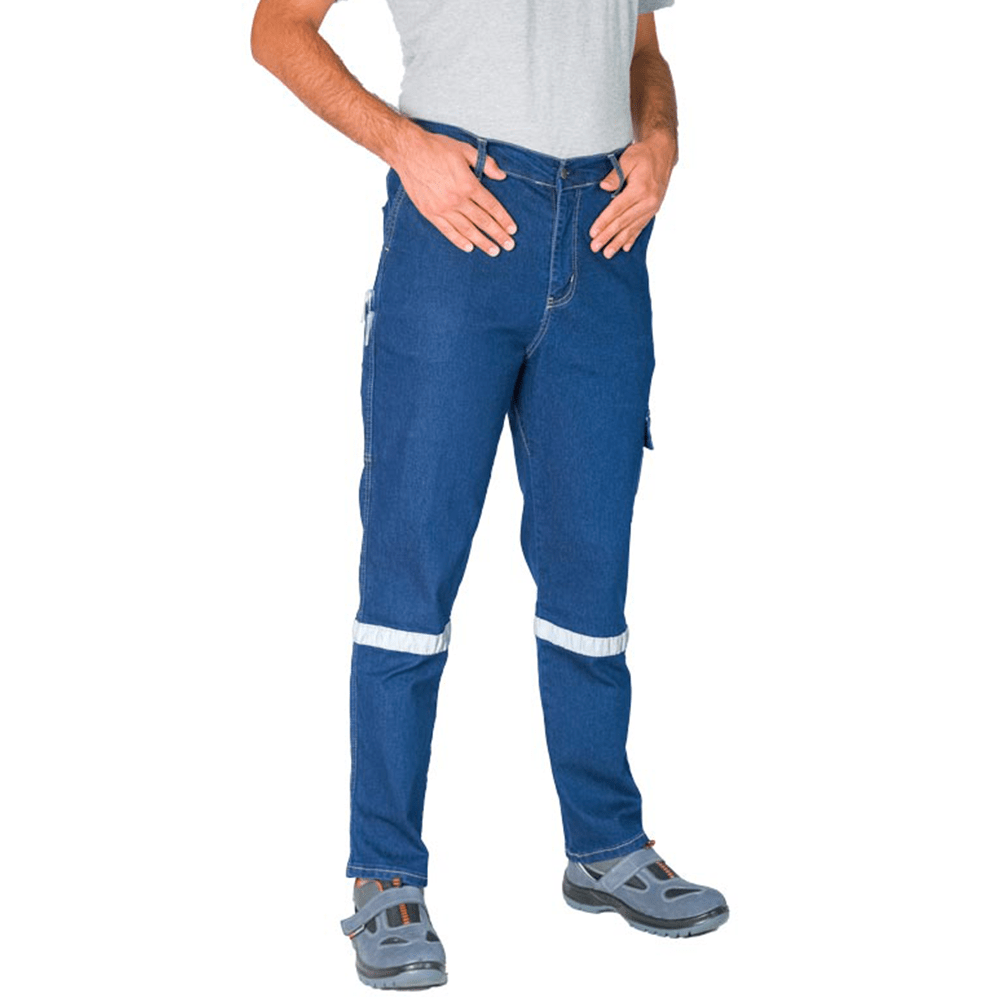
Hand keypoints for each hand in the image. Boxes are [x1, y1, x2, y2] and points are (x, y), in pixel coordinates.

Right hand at [394, 131, 518, 255]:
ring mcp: (443, 209)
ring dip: (482, 242)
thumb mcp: (465, 150)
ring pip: (467, 230)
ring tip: (494, 251)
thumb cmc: (436, 148)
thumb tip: (502, 175)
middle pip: (483, 221)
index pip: (491, 206)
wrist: (408, 152)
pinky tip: (469, 248)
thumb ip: (486, 163)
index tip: (512, 229)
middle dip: (498, 234)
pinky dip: (459, 241)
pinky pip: (448, 231)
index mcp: (468, 184)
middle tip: (509, 245)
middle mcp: (457, 200)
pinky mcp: (430, 213)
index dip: (503, 219)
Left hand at [588, 131, 676, 257]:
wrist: (663, 153)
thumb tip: (604, 187)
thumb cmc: (643, 154)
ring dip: (619, 242)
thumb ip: (616, 174)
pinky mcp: (653, 209)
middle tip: (595, 247)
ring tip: (608, 253)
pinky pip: (641, 226)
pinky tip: (626, 247)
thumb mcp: (628, 158)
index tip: (593, 233)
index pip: (617, 209)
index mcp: (640, 189)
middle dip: (608, 236)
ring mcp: (652, 207)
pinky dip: (633, 237)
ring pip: (632, 228)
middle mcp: (647, 201)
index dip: (604, 222)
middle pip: (623, 222)